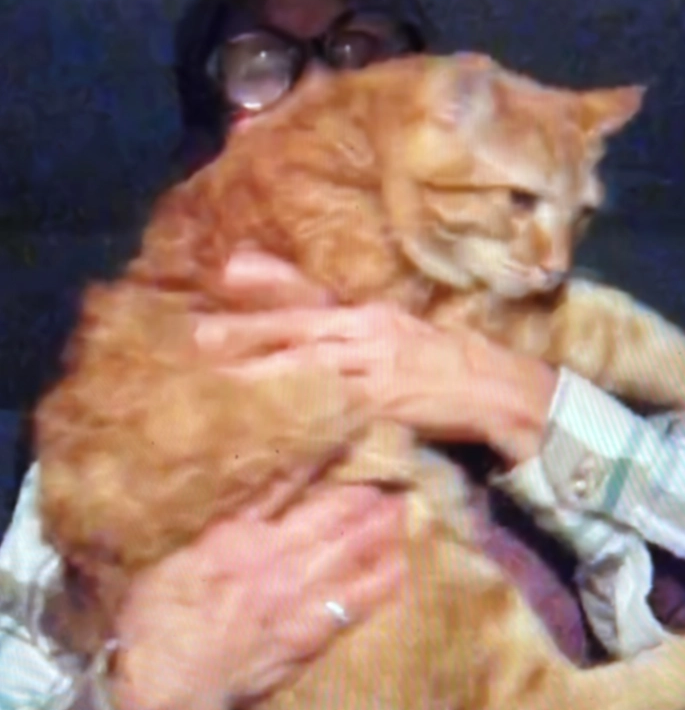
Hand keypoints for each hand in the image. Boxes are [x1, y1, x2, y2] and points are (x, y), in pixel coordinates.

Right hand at [106, 485, 405, 709]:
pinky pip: (357, 604)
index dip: (320, 464)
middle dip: (366, 497)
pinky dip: (382, 582)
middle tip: (393, 478)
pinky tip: (401, 567)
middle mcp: (277, 562)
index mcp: (239, 536)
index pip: (286, 486)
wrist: (169, 687)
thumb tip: (238, 496)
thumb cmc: (157, 621)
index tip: (345, 443)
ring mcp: (299, 600)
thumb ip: (214, 526)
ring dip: (382, 531)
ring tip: (403, 511)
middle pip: (334, 519)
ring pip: (354, 555)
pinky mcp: (311, 636)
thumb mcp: (176, 556)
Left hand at [201, 253, 557, 463]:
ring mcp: (375, 369)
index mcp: (367, 315)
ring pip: (310, 368)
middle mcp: (366, 334)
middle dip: (248, 334)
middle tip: (199, 337)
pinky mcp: (386, 404)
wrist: (493, 387)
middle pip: (297, 332)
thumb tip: (308, 318)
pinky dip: (308, 419)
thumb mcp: (394, 329)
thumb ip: (348, 323)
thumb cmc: (442, 359)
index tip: (221, 284)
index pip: (307, 303)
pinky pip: (338, 412)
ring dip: (265, 374)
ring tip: (222, 381)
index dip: (264, 297)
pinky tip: (279, 426)